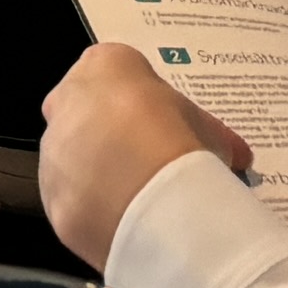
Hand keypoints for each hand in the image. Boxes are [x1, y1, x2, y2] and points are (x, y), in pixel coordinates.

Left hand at [36, 42, 248, 267]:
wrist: (148, 197)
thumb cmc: (179, 144)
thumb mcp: (209, 130)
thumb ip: (212, 137)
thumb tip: (236, 155)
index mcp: (105, 66)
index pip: (116, 74)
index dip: (141, 103)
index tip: (162, 126)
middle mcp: (68, 99)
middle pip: (86, 112)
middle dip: (109, 134)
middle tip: (147, 161)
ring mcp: (53, 148)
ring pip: (72, 158)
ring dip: (96, 173)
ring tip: (139, 198)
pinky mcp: (51, 195)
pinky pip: (72, 201)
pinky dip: (92, 211)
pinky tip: (123, 222)